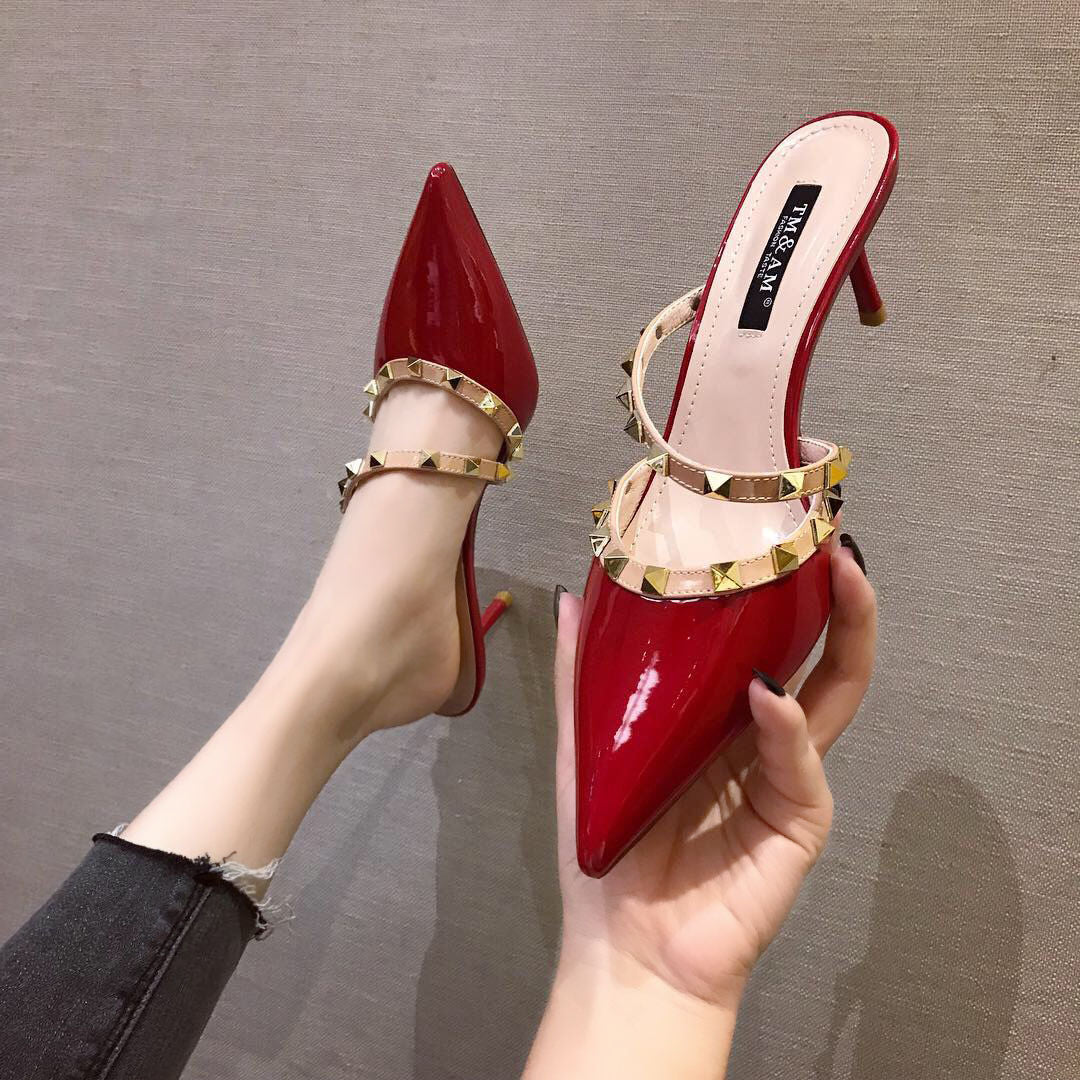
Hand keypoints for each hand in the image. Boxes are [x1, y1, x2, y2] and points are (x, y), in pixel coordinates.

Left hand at [525, 540, 875, 1078]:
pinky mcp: (799, 821)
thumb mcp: (586, 750)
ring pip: (835, 696)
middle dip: (837, 599)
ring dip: (846, 635)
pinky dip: (789, 727)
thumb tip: (571, 596)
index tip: (774, 532)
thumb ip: (581, 679)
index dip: (776, 591)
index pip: (763, 640)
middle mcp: (760, 736)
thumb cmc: (608, 849)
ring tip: (844, 578)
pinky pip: (801, 764)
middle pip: (817, 656)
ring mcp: (787, 775)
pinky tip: (768, 695)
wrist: (627, 948)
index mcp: (716, 716)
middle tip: (835, 541)